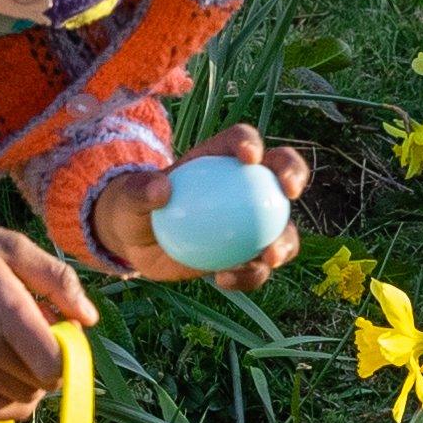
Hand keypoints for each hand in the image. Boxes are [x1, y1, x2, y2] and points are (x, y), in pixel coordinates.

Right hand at [0, 196, 89, 415]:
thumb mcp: (14, 246)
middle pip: (40, 384)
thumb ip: (59, 282)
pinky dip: (9, 402)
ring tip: (18, 348)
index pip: (53, 365)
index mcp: (5, 310)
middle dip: (50, 364)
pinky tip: (9, 375)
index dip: (68, 354)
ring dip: (30, 382)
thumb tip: (89, 321)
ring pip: (19, 400)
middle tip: (37, 333)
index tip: (60, 330)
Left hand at [91, 123, 312, 293]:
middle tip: (287, 194)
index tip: (249, 158)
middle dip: (294, 175)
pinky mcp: (246, 255)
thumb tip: (161, 188)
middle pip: (280, 172)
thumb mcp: (127, 198)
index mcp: (218, 158)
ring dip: (285, 241)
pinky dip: (250, 275)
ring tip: (269, 257)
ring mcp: (250, 222)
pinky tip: (226, 280)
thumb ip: (139, 190)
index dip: (251, 143)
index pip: (240, 141)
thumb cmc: (134, 208)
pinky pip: (258, 266)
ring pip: (282, 226)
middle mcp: (243, 185)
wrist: (137, 243)